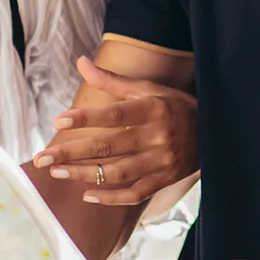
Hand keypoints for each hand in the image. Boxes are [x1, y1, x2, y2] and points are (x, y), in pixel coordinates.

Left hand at [31, 57, 198, 204]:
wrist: (216, 133)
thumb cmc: (176, 106)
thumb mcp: (149, 89)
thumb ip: (112, 81)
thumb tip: (81, 62)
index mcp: (154, 109)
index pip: (115, 114)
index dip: (87, 118)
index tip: (59, 120)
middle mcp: (158, 137)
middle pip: (109, 146)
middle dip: (73, 153)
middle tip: (43, 157)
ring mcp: (162, 162)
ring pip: (118, 172)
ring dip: (85, 174)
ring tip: (57, 172)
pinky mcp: (164, 181)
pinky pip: (135, 193)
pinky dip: (110, 197)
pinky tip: (87, 194)